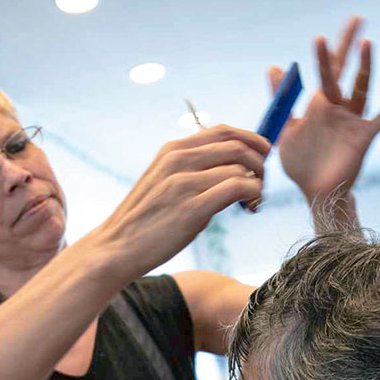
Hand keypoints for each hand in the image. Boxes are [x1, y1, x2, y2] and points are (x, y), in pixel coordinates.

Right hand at [87, 126, 267, 279]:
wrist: (116, 248)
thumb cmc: (145, 221)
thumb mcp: (165, 182)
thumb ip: (194, 170)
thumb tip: (234, 168)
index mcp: (172, 150)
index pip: (223, 131)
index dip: (250, 139)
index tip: (263, 153)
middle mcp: (178, 160)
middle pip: (237, 146)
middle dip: (259, 161)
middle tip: (262, 181)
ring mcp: (184, 183)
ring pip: (240, 167)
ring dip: (258, 182)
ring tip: (255, 200)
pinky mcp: (192, 209)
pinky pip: (237, 188)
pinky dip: (253, 194)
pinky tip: (250, 207)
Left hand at [272, 16, 379, 201]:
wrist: (315, 192)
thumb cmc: (303, 163)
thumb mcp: (286, 128)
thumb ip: (282, 99)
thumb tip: (275, 68)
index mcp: (320, 104)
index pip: (324, 71)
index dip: (323, 52)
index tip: (321, 34)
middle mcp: (338, 108)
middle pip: (343, 71)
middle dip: (346, 46)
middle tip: (355, 19)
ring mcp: (352, 121)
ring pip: (361, 88)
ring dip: (364, 67)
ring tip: (367, 43)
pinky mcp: (363, 137)